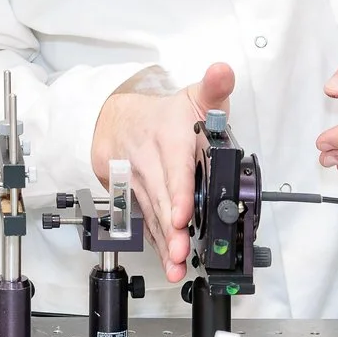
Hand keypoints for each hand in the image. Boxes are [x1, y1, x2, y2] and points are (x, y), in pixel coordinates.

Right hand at [89, 64, 234, 283]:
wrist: (113, 118)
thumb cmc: (163, 115)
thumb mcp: (193, 96)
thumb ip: (215, 87)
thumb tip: (224, 72)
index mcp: (168, 136)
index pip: (174, 168)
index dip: (178, 194)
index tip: (182, 216)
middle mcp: (147, 159)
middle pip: (161, 198)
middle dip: (172, 229)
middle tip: (182, 252)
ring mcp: (133, 178)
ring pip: (150, 213)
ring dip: (163, 242)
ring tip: (176, 265)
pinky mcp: (125, 192)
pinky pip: (142, 218)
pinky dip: (154, 241)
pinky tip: (165, 259)